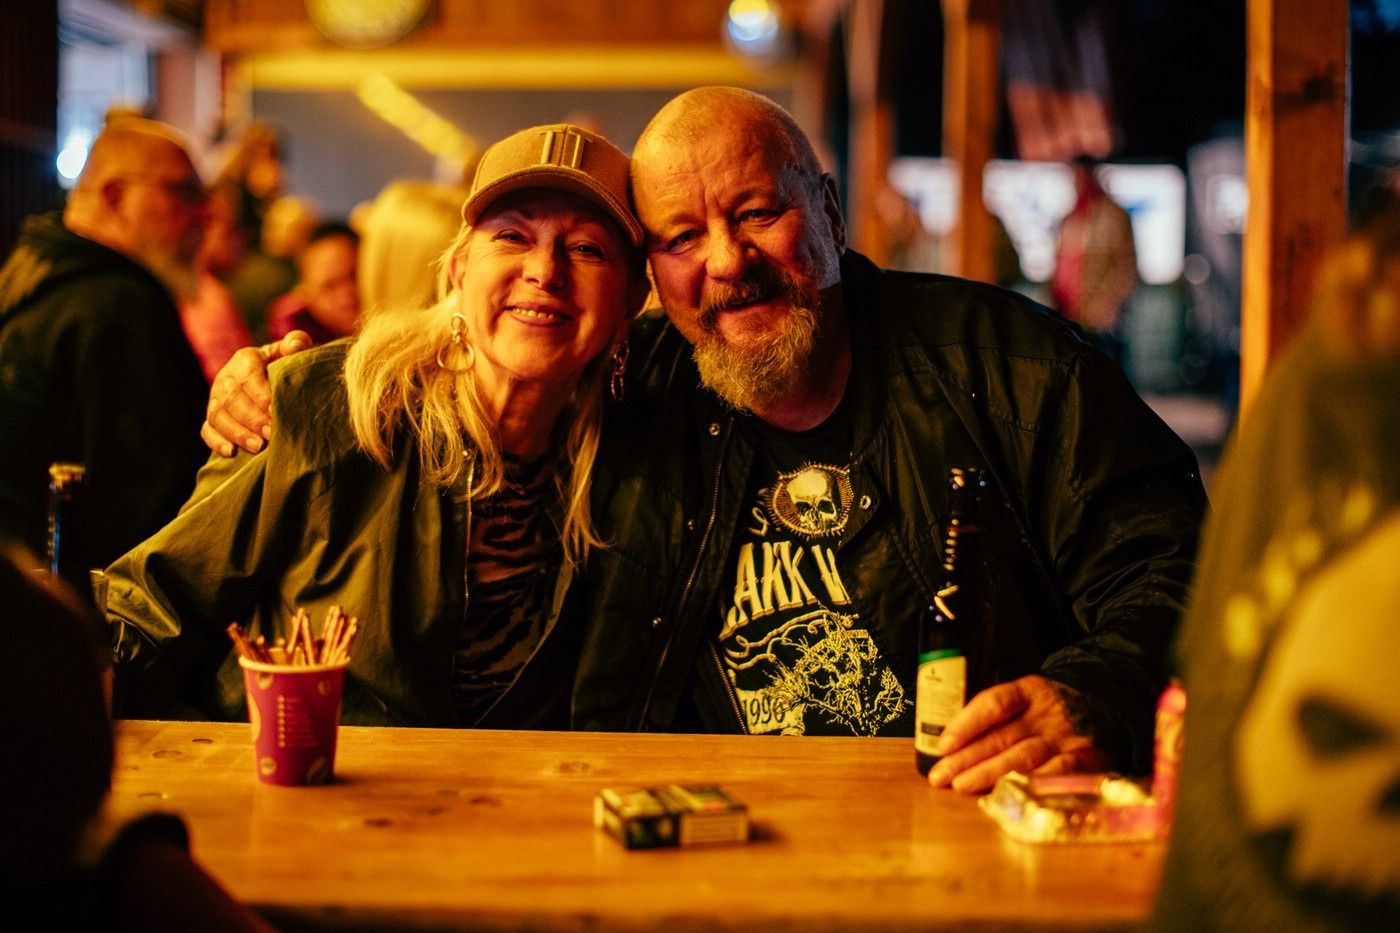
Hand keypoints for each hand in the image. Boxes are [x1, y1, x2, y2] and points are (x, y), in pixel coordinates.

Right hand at [200, 331, 311, 456]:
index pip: (248, 375)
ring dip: (236, 433)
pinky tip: (231, 453)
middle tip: (270, 434)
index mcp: (245, 359)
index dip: (260, 394)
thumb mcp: (291, 352)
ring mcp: (216, 399)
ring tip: (258, 447)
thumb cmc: (284, 365)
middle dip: (251, 418)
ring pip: (217, 416)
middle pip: (231, 399)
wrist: (271, 378)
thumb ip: (296, 343)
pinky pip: (207, 429)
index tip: (275, 410)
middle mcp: (226, 378)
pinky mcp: (212, 417)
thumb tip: (296, 344)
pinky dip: (216, 441)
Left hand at [925, 675, 1109, 793]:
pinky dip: (1029, 785)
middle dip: (966, 758)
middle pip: (1002, 736)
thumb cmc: (1053, 709)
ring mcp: (1067, 738)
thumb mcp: (1029, 699)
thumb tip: (951, 745)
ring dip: (989, 774)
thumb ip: (998, 717)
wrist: (1111, 706)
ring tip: (961, 786)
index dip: (967, 723)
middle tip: (939, 775)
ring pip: (1023, 757)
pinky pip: (1054, 775)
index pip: (994, 703)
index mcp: (1031, 690)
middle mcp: (1048, 713)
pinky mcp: (1085, 761)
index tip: (944, 744)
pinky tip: (1006, 794)